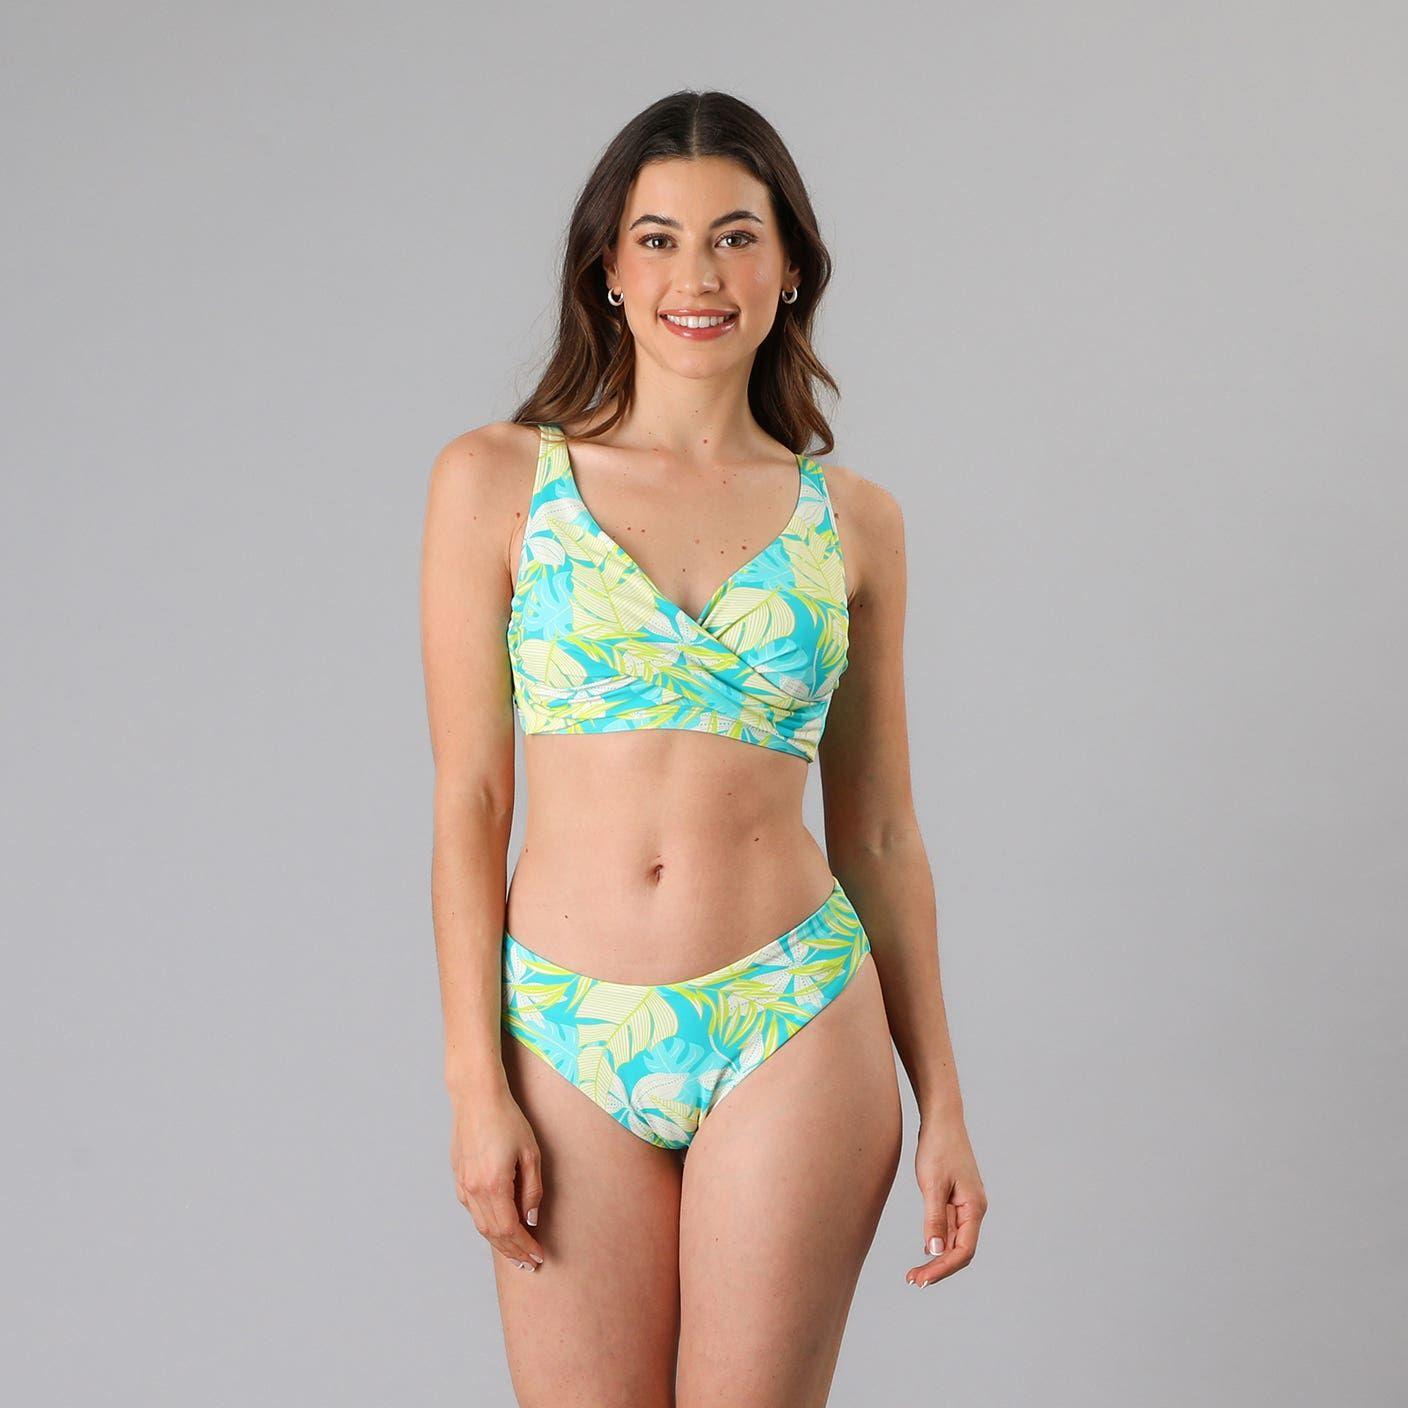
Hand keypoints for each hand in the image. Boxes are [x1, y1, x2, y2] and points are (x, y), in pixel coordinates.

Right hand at [450, 1082, 546, 1272]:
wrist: (477, 1098)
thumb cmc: (507, 1120)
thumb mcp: (530, 1153)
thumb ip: (532, 1190)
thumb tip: (531, 1220)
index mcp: (494, 1185)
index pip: (510, 1229)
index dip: (525, 1246)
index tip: (538, 1256)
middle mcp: (474, 1190)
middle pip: (494, 1234)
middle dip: (513, 1251)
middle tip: (529, 1263)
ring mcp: (463, 1184)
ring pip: (481, 1225)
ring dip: (499, 1242)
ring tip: (516, 1253)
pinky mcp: (459, 1177)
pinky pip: (472, 1211)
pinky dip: (486, 1225)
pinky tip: (498, 1228)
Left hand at [905, 1113, 985, 1288]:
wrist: (942, 1119)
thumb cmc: (938, 1147)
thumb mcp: (933, 1184)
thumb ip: (935, 1219)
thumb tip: (935, 1252)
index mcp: (974, 1208)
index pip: (963, 1251)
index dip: (943, 1269)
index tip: (921, 1279)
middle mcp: (974, 1209)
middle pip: (960, 1250)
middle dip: (939, 1268)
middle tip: (913, 1280)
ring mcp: (967, 1204)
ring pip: (955, 1240)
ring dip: (938, 1257)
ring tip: (915, 1272)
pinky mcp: (957, 1198)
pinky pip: (951, 1227)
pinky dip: (938, 1240)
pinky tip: (926, 1250)